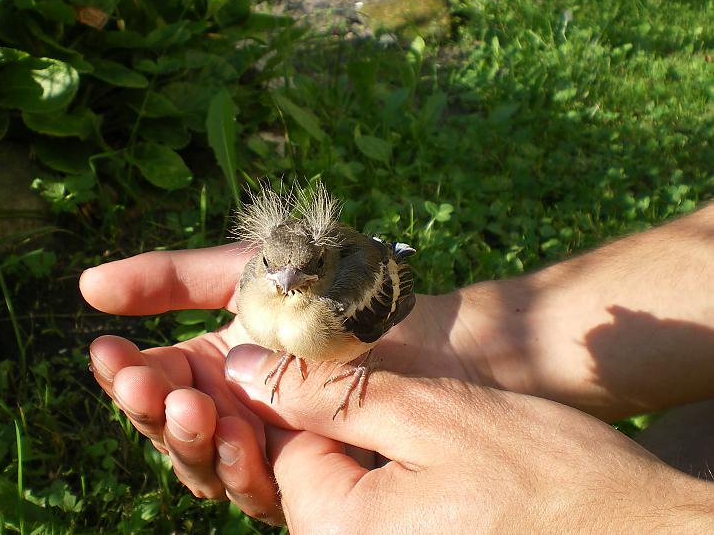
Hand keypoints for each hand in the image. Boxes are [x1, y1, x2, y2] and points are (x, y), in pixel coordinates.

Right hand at [81, 245, 486, 521]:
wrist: (406, 315)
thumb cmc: (326, 286)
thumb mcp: (242, 272)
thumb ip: (170, 279)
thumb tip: (85, 286)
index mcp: (208, 365)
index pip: (150, 381)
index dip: (126, 373)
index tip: (108, 351)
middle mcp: (228, 411)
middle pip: (169, 430)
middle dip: (152, 410)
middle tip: (150, 386)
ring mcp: (263, 448)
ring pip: (204, 464)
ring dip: (192, 439)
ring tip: (191, 407)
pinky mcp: (301, 477)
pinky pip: (259, 486)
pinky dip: (243, 464)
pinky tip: (240, 436)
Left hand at [224, 344, 713, 533]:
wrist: (638, 534)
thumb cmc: (544, 476)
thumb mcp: (431, 414)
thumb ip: (328, 393)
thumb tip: (244, 367)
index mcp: (338, 530)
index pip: (282, 443)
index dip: (318, 389)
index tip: (363, 365)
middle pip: (310, 467)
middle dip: (345, 419)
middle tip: (409, 395)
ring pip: (346, 483)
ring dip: (375, 442)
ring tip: (445, 434)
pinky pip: (378, 507)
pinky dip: (398, 471)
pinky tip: (446, 460)